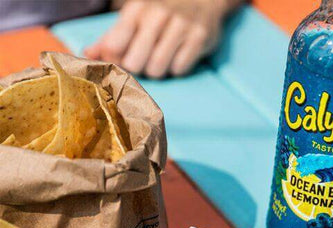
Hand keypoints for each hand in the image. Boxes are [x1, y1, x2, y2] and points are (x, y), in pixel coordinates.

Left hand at [84, 0, 228, 77]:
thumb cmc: (161, 13)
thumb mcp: (134, 18)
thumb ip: (111, 37)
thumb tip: (88, 54)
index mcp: (136, 9)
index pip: (116, 44)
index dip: (116, 59)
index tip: (122, 59)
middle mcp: (158, 15)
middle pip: (135, 63)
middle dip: (138, 68)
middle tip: (144, 60)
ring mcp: (181, 26)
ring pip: (157, 69)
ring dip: (157, 70)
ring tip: (161, 58)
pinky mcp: (199, 38)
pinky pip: (180, 69)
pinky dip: (177, 68)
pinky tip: (178, 56)